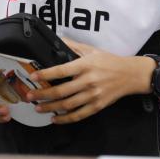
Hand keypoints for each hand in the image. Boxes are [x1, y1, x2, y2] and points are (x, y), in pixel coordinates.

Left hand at [26, 38, 154, 123]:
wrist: (130, 75)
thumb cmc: (110, 62)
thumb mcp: (92, 50)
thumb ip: (73, 46)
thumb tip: (58, 40)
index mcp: (85, 65)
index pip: (61, 71)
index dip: (45, 74)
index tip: (34, 76)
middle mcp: (88, 81)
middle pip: (60, 91)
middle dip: (42, 94)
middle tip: (30, 95)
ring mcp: (93, 95)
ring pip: (67, 105)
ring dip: (50, 108)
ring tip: (38, 108)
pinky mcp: (97, 106)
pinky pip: (78, 115)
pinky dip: (65, 119)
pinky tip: (55, 118)